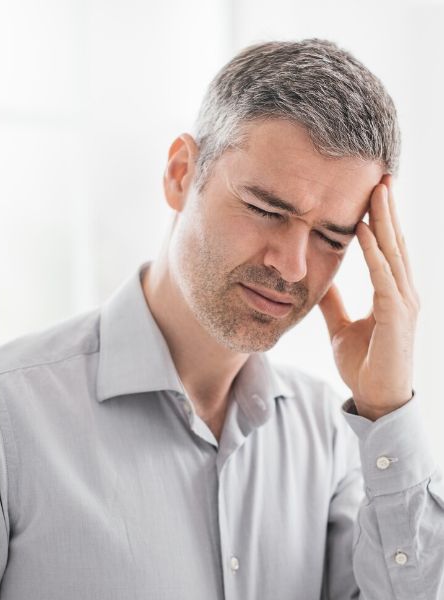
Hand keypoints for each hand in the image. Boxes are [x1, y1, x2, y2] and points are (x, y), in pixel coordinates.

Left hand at [319, 175, 418, 420]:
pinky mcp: (397, 316)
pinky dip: (374, 253)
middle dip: (387, 209)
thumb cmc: (364, 363)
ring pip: (393, 253)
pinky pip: (384, 278)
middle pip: (394, 242)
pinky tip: (365, 231)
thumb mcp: (340, 324)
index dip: (379, 219)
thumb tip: (319, 279)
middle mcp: (403, 292)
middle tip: (380, 175)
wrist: (376, 400)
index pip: (386, 247)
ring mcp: (405, 303)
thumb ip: (333, 300)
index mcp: (391, 291)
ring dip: (384, 221)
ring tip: (376, 191)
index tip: (370, 191)